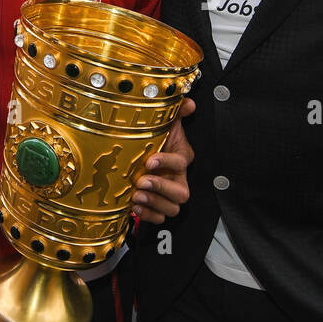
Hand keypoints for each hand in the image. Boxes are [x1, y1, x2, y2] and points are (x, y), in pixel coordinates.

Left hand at [132, 98, 195, 224]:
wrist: (137, 157)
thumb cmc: (153, 140)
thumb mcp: (163, 123)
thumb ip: (176, 112)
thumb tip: (188, 103)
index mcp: (180, 158)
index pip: (182, 162)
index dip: (168, 162)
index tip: (149, 160)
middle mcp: (177, 179)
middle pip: (182, 193)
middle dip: (162, 188)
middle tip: (141, 181)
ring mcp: (167, 195)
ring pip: (173, 208)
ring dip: (155, 203)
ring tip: (136, 195)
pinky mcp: (157, 207)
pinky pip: (160, 219)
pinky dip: (148, 215)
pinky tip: (134, 205)